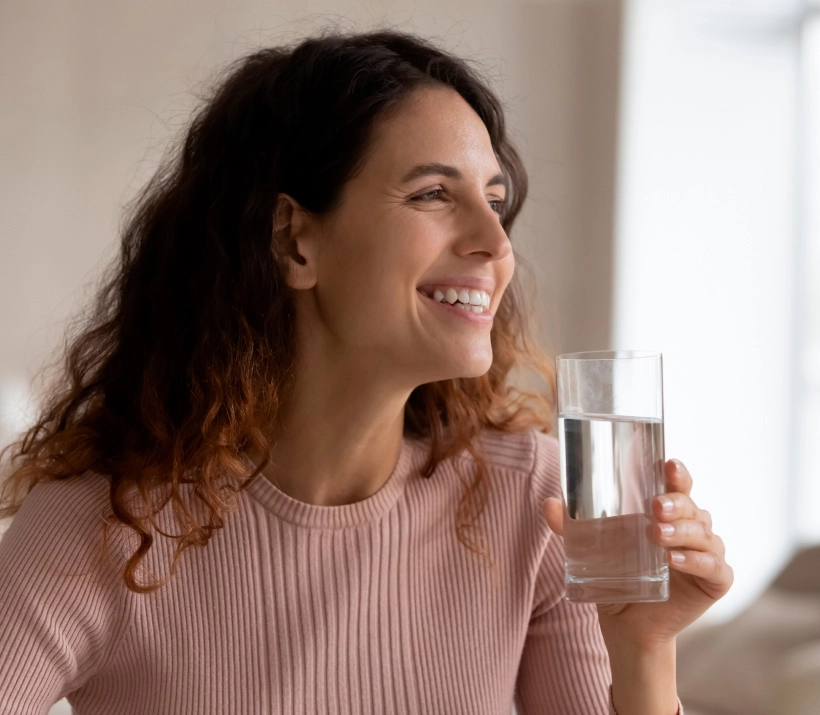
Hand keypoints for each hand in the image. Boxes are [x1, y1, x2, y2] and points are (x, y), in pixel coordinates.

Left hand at [542, 459, 733, 646]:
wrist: (627, 626)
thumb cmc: (615, 577)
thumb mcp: (590, 549)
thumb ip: (570, 527)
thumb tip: (548, 504)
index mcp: (669, 513)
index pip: (677, 485)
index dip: (677, 473)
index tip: (667, 463)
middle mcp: (692, 529)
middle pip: (692, 507)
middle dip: (676, 502)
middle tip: (655, 507)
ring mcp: (707, 554)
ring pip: (704, 533)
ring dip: (683, 532)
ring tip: (657, 535)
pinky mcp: (715, 582)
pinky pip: (715, 567)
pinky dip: (697, 561)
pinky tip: (675, 560)